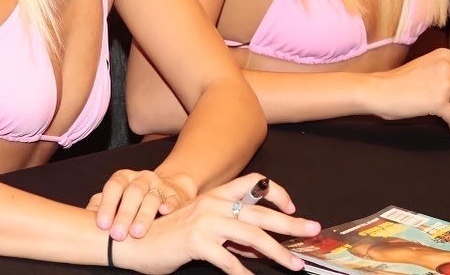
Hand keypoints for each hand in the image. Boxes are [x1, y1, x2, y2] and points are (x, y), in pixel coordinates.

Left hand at [87, 169, 193, 239]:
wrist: (168, 190)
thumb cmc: (134, 200)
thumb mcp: (116, 199)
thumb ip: (101, 206)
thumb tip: (84, 219)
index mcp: (124, 178)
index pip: (114, 186)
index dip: (108, 204)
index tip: (102, 225)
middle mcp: (142, 179)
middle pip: (133, 192)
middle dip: (124, 214)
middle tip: (117, 235)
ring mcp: (160, 186)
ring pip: (153, 197)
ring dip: (144, 215)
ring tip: (137, 233)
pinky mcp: (176, 195)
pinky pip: (174, 199)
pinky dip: (170, 205)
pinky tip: (165, 212)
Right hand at [112, 173, 320, 274]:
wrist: (136, 241)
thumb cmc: (171, 237)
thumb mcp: (203, 228)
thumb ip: (231, 234)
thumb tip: (262, 248)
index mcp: (216, 195)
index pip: (254, 183)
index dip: (276, 193)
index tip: (292, 208)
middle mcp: (214, 204)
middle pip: (261, 213)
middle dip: (290, 224)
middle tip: (312, 231)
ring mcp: (205, 221)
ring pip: (252, 237)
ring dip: (277, 253)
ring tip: (294, 265)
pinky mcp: (197, 241)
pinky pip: (229, 261)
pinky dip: (244, 274)